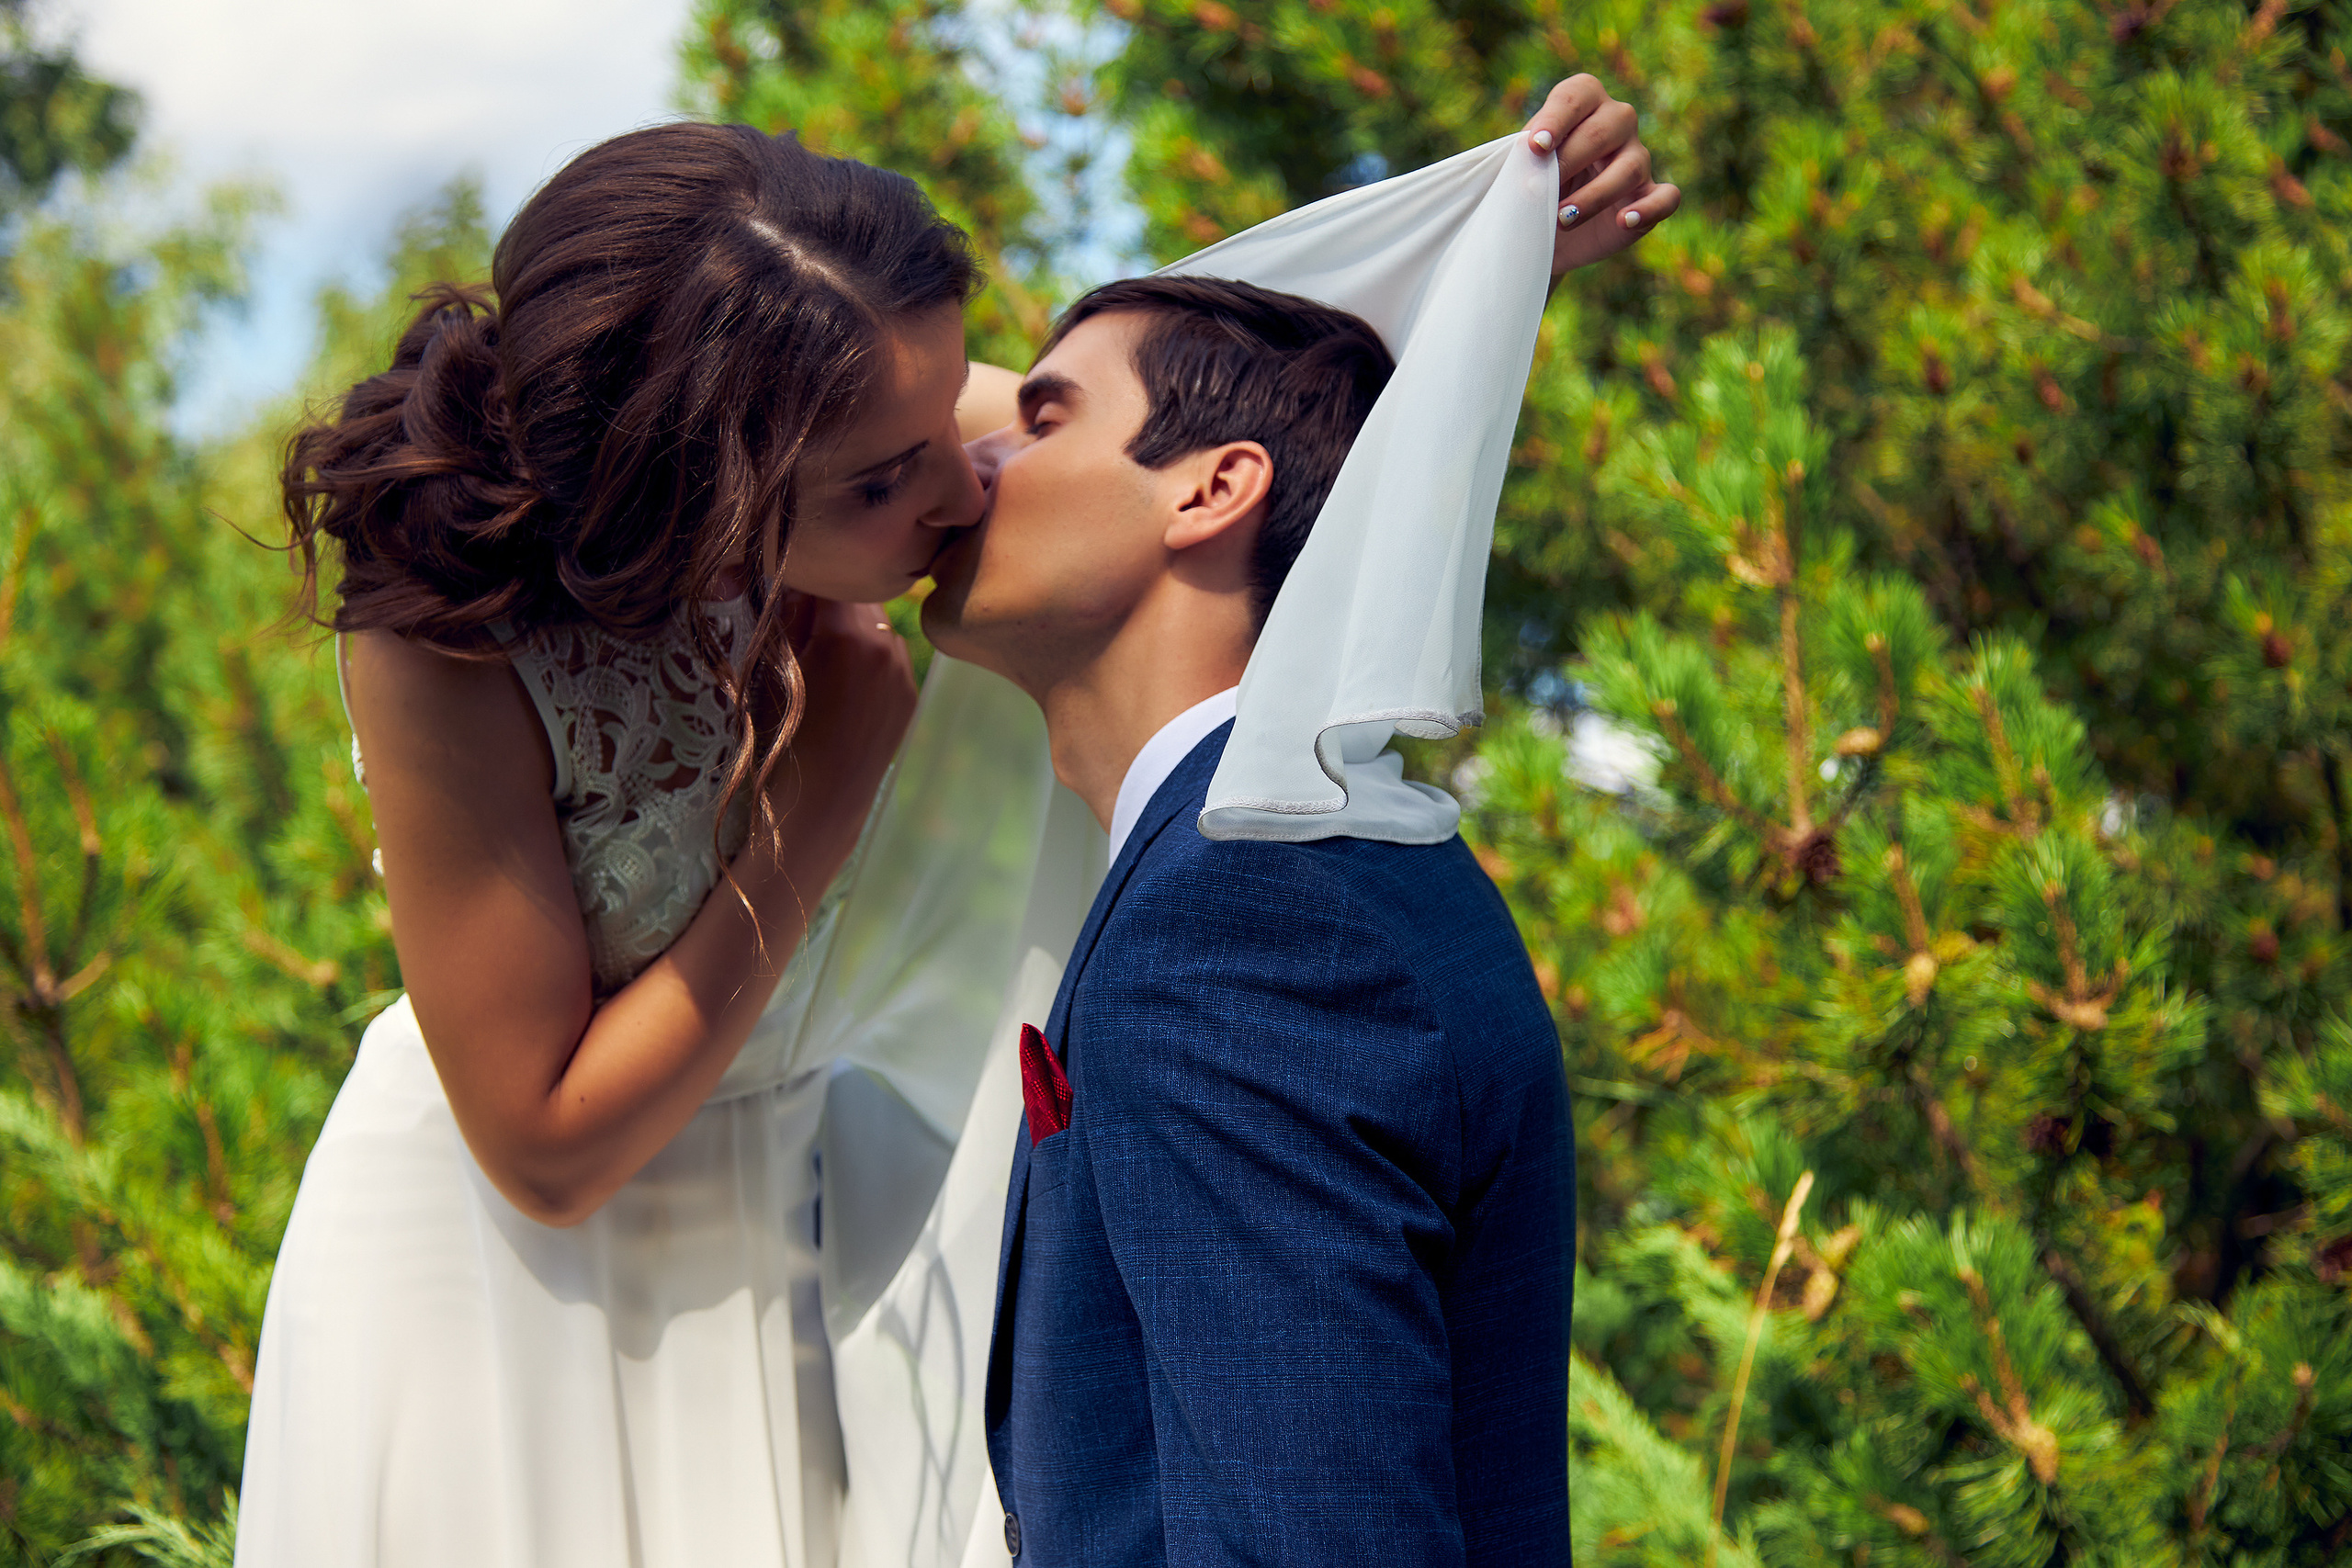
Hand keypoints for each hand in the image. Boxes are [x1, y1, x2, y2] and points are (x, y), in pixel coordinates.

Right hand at [770, 597, 917, 846]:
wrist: (820, 804)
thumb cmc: (781, 740)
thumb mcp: (771, 673)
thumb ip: (783, 621)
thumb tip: (788, 584)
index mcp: (850, 637)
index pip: (829, 580)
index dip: (805, 580)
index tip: (786, 591)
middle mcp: (887, 647)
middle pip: (857, 596)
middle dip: (830, 602)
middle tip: (801, 626)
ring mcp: (904, 672)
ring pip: (877, 624)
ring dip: (853, 628)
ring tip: (824, 660)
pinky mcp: (909, 694)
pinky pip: (888, 656)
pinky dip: (868, 657)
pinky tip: (845, 686)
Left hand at [1522, 75, 1681, 274]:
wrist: (1544, 231)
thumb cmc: (1530, 187)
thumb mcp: (1517, 168)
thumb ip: (1520, 157)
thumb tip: (1524, 156)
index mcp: (1584, 101)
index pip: (1575, 97)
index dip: (1555, 120)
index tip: (1535, 147)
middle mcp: (1618, 122)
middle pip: (1602, 132)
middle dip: (1567, 162)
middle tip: (1537, 191)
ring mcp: (1638, 158)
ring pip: (1631, 167)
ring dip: (1594, 195)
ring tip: (1562, 219)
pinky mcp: (1651, 195)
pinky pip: (1666, 197)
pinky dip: (1648, 209)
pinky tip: (1624, 220)